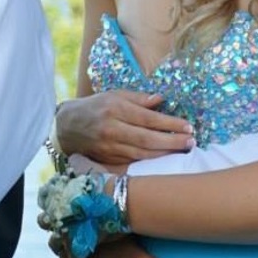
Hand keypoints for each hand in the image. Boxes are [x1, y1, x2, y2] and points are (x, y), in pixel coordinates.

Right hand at [56, 91, 194, 167]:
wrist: (66, 127)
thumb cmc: (95, 107)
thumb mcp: (114, 95)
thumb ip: (138, 98)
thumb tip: (160, 99)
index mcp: (115, 109)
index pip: (148, 118)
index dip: (170, 124)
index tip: (188, 127)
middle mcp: (112, 129)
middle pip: (147, 139)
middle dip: (172, 142)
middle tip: (191, 142)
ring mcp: (108, 147)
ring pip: (141, 154)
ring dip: (165, 154)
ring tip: (183, 150)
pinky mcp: (107, 160)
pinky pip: (132, 162)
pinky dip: (150, 162)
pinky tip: (165, 159)